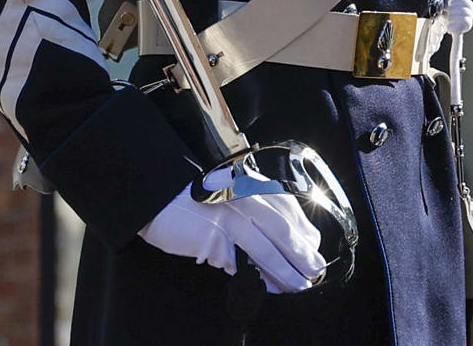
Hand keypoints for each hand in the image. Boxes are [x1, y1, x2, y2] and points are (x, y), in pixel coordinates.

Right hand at [138, 168, 327, 293]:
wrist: (157, 194)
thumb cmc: (194, 196)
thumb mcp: (231, 193)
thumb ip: (254, 211)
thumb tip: (278, 241)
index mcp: (252, 185)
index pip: (288, 210)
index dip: (304, 231)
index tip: (314, 247)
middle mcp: (245, 199)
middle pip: (283, 231)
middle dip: (302, 254)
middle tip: (315, 270)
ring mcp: (229, 219)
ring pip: (266, 250)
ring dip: (285, 271)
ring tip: (298, 285)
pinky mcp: (213, 239)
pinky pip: (240, 265)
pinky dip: (256, 278)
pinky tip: (267, 287)